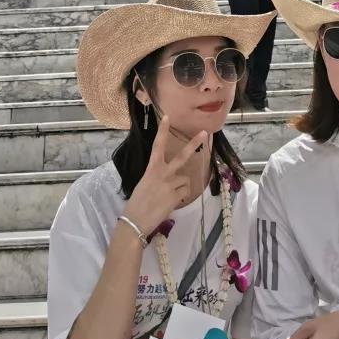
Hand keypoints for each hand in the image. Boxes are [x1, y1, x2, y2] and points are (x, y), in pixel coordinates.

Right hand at [123, 113, 207, 237]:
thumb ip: (157, 177)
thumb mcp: (144, 184)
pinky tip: (170, 203)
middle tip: (204, 133)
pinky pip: (185, 192)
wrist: (134, 221)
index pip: (158, 146)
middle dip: (194, 144)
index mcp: (152, 169)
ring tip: (168, 197)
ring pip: (185, 180)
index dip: (163, 131)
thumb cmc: (136, 203)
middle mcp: (163, 173)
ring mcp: (170, 184)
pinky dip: (181, 197)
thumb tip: (168, 179)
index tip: (168, 117)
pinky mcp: (176, 196)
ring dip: (180, 187)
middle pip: (182, 156)